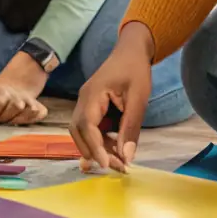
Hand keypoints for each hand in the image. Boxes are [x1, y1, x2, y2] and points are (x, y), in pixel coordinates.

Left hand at [0, 52, 48, 124]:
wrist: (23, 75)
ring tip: (9, 117)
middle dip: (0, 119)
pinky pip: (36, 116)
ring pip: (20, 117)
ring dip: (13, 120)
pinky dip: (30, 119)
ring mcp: (28, 102)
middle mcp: (15, 97)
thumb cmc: (3, 86)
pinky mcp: (38, 107)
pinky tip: (23, 117)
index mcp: (1, 91)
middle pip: (5, 116)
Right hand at [70, 23, 153, 171]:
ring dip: (96, 148)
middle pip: (78, 131)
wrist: (131, 50)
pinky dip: (100, 140)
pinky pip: (90, 127)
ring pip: (82, 132)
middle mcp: (84, 99)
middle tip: (114, 167)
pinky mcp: (92, 106)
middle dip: (93, 151)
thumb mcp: (138, 98)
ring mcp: (86, 102)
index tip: (107, 164)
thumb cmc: (136, 70)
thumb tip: (126, 157)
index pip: (86, 125)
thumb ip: (131, 127)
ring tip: (117, 161)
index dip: (94, 147)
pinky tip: (115, 148)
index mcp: (92, 94)